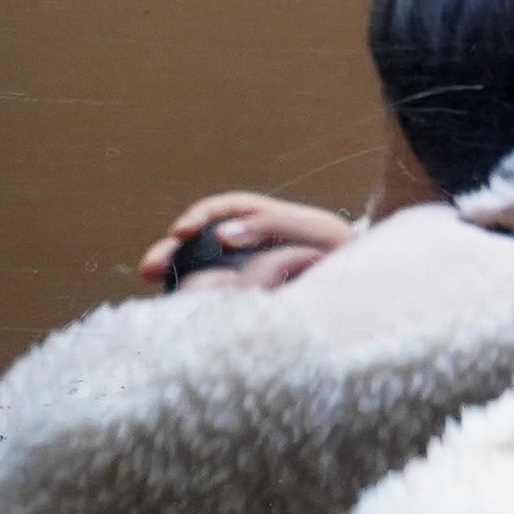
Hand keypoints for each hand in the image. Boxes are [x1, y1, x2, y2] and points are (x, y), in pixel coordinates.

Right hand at [139, 192, 352, 290]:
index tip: (182, 232)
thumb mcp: (317, 234)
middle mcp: (250, 240)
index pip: (228, 208)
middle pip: (201, 237)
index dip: (202, 216)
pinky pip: (214, 290)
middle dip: (172, 249)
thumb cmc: (340, 254)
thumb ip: (274, 227)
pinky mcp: (246, 292)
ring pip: (201, 265)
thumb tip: (222, 236)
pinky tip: (177, 305)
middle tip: (150, 265)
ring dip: (174, 271)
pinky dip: (194, 293)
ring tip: (152, 280)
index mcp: (268, 218)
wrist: (362, 283)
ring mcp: (245, 266)